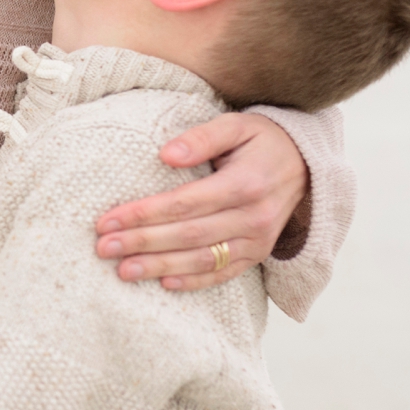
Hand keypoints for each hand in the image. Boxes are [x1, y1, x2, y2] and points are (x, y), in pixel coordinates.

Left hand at [94, 112, 307, 290]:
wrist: (307, 164)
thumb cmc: (262, 142)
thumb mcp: (237, 125)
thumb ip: (202, 137)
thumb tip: (165, 154)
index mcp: (245, 183)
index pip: (184, 203)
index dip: (144, 214)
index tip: (108, 220)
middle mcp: (253, 216)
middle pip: (188, 235)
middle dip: (142, 243)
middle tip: (103, 248)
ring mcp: (257, 240)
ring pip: (202, 260)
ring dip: (159, 267)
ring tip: (122, 271)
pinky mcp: (258, 255)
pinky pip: (223, 274)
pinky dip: (193, 282)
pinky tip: (163, 284)